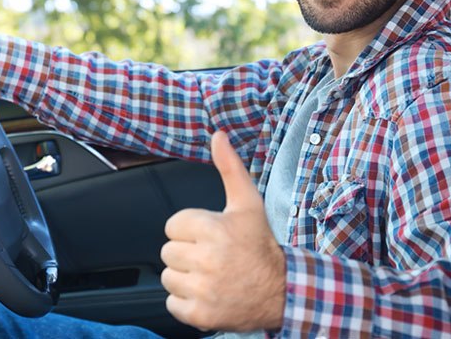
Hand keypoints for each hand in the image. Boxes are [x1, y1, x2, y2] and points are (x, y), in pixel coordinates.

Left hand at [160, 131, 285, 331]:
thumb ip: (229, 167)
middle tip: (213, 256)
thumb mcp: (248, 202)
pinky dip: (186, 302)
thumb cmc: (261, 245)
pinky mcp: (200, 314)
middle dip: (187, 253)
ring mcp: (204, 290)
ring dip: (185, 277)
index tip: (212, 236)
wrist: (282, 290)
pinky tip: (208, 293)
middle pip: (168, 252)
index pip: (173, 225)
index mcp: (214, 229)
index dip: (191, 230)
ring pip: (168, 277)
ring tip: (210, 274)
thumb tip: (218, 136)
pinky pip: (172, 304)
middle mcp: (208, 260)